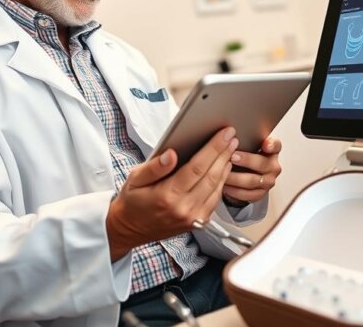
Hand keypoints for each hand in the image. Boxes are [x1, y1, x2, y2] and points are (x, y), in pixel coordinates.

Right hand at [106, 127, 236, 260]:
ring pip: (217, 188)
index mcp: (168, 196)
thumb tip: (172, 153)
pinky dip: (222, 182)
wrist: (130, 229)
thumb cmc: (133, 201)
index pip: (197, 167)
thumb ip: (154, 167)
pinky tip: (223, 169)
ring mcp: (193, 218)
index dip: (214, 148)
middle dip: (224, 154)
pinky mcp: (198, 222)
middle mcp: (184, 209)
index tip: (224, 134)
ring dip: (226, 167)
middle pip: (212, 176)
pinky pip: (215, 199)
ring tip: (230, 149)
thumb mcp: (135, 179)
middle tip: (232, 137)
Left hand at [223, 136, 281, 204]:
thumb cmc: (246, 155)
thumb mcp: (248, 144)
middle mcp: (273, 166)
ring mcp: (268, 181)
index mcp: (272, 151)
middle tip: (231, 156)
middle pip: (262, 164)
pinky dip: (234, 191)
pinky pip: (248, 194)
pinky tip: (224, 185)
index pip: (275, 145)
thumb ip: (244, 138)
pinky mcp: (260, 194)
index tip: (265, 144)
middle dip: (246, 160)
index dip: (271, 145)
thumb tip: (228, 132)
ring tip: (223, 172)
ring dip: (236, 177)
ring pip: (252, 181)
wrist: (247, 174)